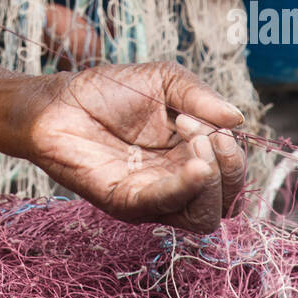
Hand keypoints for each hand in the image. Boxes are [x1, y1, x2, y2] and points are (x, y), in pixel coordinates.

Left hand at [20, 62, 245, 233]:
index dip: (232, 154)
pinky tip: (195, 168)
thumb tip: (238, 118)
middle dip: (230, 169)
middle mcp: (175, 183)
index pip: (231, 179)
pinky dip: (184, 189)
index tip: (204, 120)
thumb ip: (199, 96)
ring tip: (196, 142)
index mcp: (189, 158)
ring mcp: (151, 197)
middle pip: (226, 204)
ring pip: (203, 217)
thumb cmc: (108, 91)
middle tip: (204, 133)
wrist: (59, 100)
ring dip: (211, 182)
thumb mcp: (164, 80)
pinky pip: (162, 207)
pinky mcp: (124, 201)